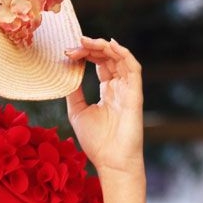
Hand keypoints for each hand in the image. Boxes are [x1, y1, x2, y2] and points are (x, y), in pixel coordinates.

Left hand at [63, 35, 143, 175]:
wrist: (112, 161)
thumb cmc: (96, 141)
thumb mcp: (77, 111)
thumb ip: (74, 91)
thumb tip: (66, 71)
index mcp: (107, 91)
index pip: (99, 64)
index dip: (85, 54)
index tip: (67, 52)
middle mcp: (119, 87)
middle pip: (108, 58)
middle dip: (91, 47)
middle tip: (75, 44)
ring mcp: (128, 89)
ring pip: (120, 58)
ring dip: (104, 47)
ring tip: (86, 41)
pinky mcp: (135, 93)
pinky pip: (133, 68)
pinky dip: (123, 54)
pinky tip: (109, 44)